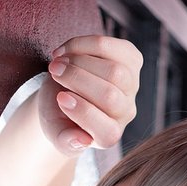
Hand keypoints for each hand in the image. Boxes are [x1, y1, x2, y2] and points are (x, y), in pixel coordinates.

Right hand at [38, 34, 142, 156]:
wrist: (61, 92)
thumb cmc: (58, 115)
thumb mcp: (54, 131)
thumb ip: (64, 141)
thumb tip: (80, 141)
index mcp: (108, 137)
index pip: (106, 129)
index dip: (83, 112)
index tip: (59, 98)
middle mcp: (125, 114)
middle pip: (109, 96)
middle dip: (77, 79)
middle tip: (54, 71)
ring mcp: (131, 87)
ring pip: (115, 71)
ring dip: (81, 59)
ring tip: (58, 61)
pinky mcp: (131, 61)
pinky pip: (115, 48)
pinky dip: (87, 43)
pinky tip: (68, 50)